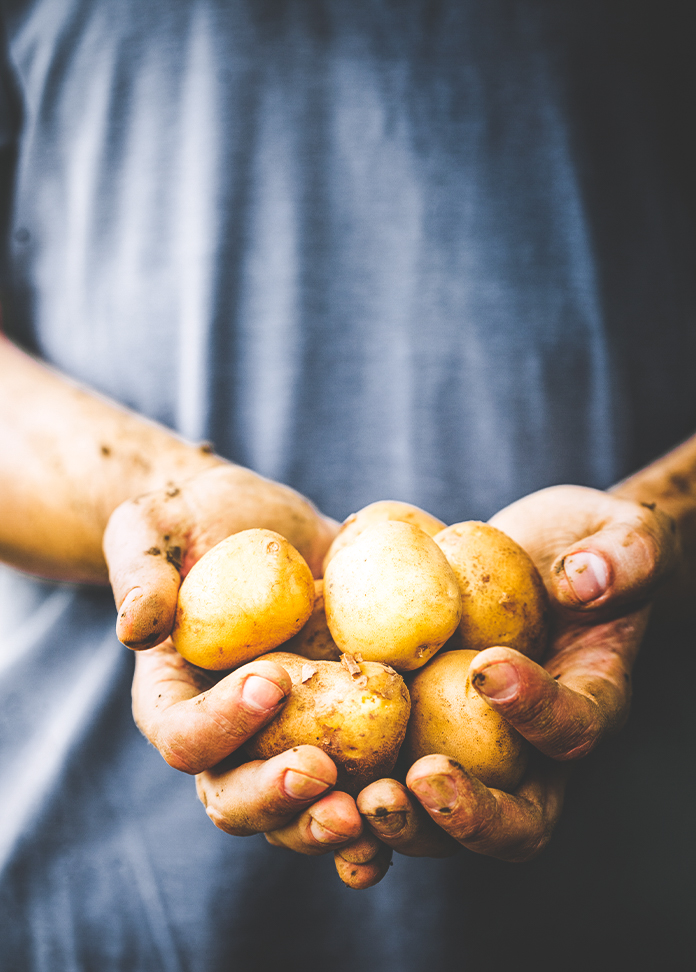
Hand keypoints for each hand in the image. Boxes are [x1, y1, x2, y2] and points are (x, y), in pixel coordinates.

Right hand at [105, 462, 365, 857]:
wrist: (259, 525)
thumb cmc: (193, 523)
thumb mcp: (152, 529)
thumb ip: (141, 572)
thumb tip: (136, 629)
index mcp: (175, 700)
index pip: (183, 737)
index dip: (221, 724)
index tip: (272, 680)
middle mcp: (228, 737)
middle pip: (235, 799)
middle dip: (276, 798)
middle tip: (319, 772)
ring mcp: (286, 738)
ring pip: (297, 811)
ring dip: (329, 825)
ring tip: (371, 811)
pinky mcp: (340, 726)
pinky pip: (357, 779)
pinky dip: (382, 803)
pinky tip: (414, 796)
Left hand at [350, 485, 676, 881]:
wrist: (536, 557)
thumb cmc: (585, 545)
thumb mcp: (623, 537)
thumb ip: (624, 556)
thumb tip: (584, 580)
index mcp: (589, 704)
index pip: (574, 729)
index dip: (536, 711)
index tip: (486, 666)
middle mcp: (533, 752)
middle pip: (515, 820)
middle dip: (466, 813)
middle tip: (418, 779)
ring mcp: (473, 755)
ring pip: (445, 827)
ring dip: (401, 823)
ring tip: (355, 796)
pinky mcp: (417, 739)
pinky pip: (389, 786)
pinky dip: (351, 802)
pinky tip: (307, 782)